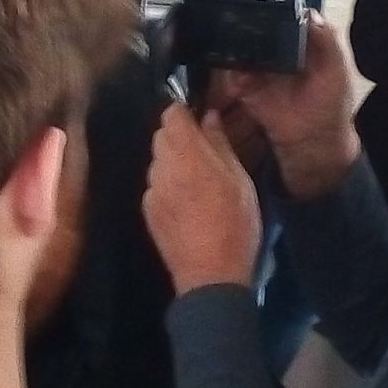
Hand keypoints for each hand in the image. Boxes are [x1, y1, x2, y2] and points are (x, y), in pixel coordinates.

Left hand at [144, 105, 264, 295]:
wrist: (210, 275)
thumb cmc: (235, 226)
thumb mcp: (240, 182)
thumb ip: (221, 145)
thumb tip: (209, 117)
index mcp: (187, 156)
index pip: (171, 115)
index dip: (184, 112)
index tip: (198, 118)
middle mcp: (162, 168)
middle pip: (161, 136)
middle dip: (179, 137)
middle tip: (205, 152)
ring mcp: (151, 191)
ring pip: (157, 161)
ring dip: (173, 161)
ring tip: (198, 180)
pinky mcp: (147, 211)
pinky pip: (156, 185)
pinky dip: (168, 185)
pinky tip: (187, 203)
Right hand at [211, 17, 359, 200]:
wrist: (313, 140)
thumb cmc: (330, 103)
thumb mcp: (337, 70)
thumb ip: (327, 41)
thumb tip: (310, 13)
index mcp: (300, 37)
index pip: (283, 11)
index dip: (272, 0)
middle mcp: (276, 46)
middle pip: (255, 24)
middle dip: (246, 19)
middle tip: (238, 14)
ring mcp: (259, 65)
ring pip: (240, 46)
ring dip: (235, 45)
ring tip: (236, 48)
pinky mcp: (245, 86)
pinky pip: (232, 74)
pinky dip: (232, 74)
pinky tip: (240, 80)